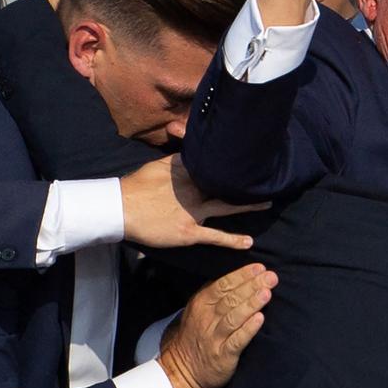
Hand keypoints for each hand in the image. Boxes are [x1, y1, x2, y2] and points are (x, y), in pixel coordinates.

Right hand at [120, 155, 264, 250]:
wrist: (120, 207)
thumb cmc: (137, 186)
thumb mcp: (159, 165)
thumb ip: (178, 158)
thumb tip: (190, 144)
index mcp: (188, 174)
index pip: (215, 167)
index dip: (233, 165)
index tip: (251, 159)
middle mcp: (195, 191)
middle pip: (227, 184)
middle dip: (246, 182)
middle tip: (267, 177)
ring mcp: (194, 212)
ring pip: (227, 208)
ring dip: (248, 206)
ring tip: (268, 204)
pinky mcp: (189, 231)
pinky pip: (214, 236)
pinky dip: (232, 240)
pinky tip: (248, 243)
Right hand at [158, 262, 277, 387]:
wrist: (182, 370)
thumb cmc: (196, 335)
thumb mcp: (198, 310)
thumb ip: (214, 293)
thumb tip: (238, 274)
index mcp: (201, 304)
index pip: (222, 285)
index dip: (241, 275)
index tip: (259, 267)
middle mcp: (206, 319)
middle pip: (231, 298)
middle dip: (252, 285)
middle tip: (271, 277)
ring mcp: (214, 337)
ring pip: (234, 317)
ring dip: (251, 304)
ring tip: (267, 293)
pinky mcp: (223, 355)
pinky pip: (237, 340)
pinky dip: (248, 329)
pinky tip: (260, 319)